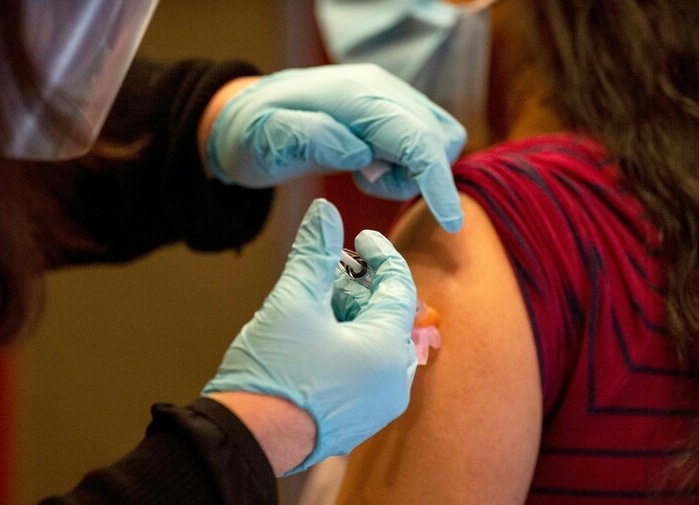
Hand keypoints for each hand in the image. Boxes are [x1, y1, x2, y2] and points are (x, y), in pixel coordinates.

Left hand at [202, 64, 466, 231]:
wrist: (249, 116)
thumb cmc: (254, 135)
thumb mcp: (268, 142)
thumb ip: (311, 139)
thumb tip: (362, 152)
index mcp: (354, 96)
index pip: (414, 137)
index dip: (436, 180)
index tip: (450, 222)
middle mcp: (381, 88)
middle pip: (438, 137)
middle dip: (416, 175)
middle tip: (363, 181)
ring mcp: (389, 96)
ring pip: (439, 138)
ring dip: (414, 169)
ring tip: (363, 174)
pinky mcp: (392, 110)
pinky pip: (427, 138)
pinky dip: (410, 163)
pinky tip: (370, 166)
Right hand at [202, 198, 417, 473]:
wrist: (247, 440)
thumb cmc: (273, 373)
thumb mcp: (293, 301)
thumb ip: (314, 253)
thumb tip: (324, 212)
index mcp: (387, 350)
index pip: (399, 287)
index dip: (381, 255)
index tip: (359, 236)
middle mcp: (394, 381)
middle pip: (388, 316)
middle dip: (360, 288)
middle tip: (328, 273)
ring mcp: (379, 406)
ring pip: (376, 343)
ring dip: (352, 316)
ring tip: (315, 304)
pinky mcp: (359, 420)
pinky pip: (366, 370)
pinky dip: (349, 345)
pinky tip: (315, 337)